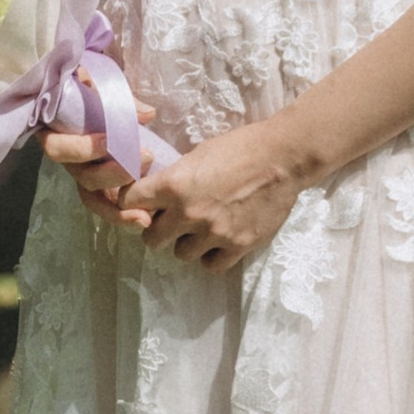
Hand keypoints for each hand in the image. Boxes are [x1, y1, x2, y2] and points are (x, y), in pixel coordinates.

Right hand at [39, 98, 163, 230]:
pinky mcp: (102, 185)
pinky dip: (123, 215)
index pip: (58, 148)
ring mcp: (85, 173)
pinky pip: (108, 204)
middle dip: (112, 175)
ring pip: (94, 199)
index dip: (81, 148)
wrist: (92, 93)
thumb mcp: (94, 80)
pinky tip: (144, 219)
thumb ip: (114, 95)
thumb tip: (146, 115)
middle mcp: (69, 158)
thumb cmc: (87, 85)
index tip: (108, 140)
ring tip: (143, 217)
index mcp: (56, 132)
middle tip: (145, 159)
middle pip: (82, 177)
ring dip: (117, 210)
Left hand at [120, 120, 304, 270]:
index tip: (142, 205)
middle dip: (159, 230)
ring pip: (181, 254)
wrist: (283, 158)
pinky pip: (211, 265)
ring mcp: (214, 232)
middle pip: (151, 239)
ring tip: (203, 229)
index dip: (132, 204)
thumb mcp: (198, 155)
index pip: (130, 203)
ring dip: (188, 243)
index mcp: (174, 184)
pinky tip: (220, 241)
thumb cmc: (240, 148)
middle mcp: (189, 212)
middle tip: (173, 222)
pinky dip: (212, 255)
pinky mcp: (238, 245)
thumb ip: (175, 179)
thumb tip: (157, 196)